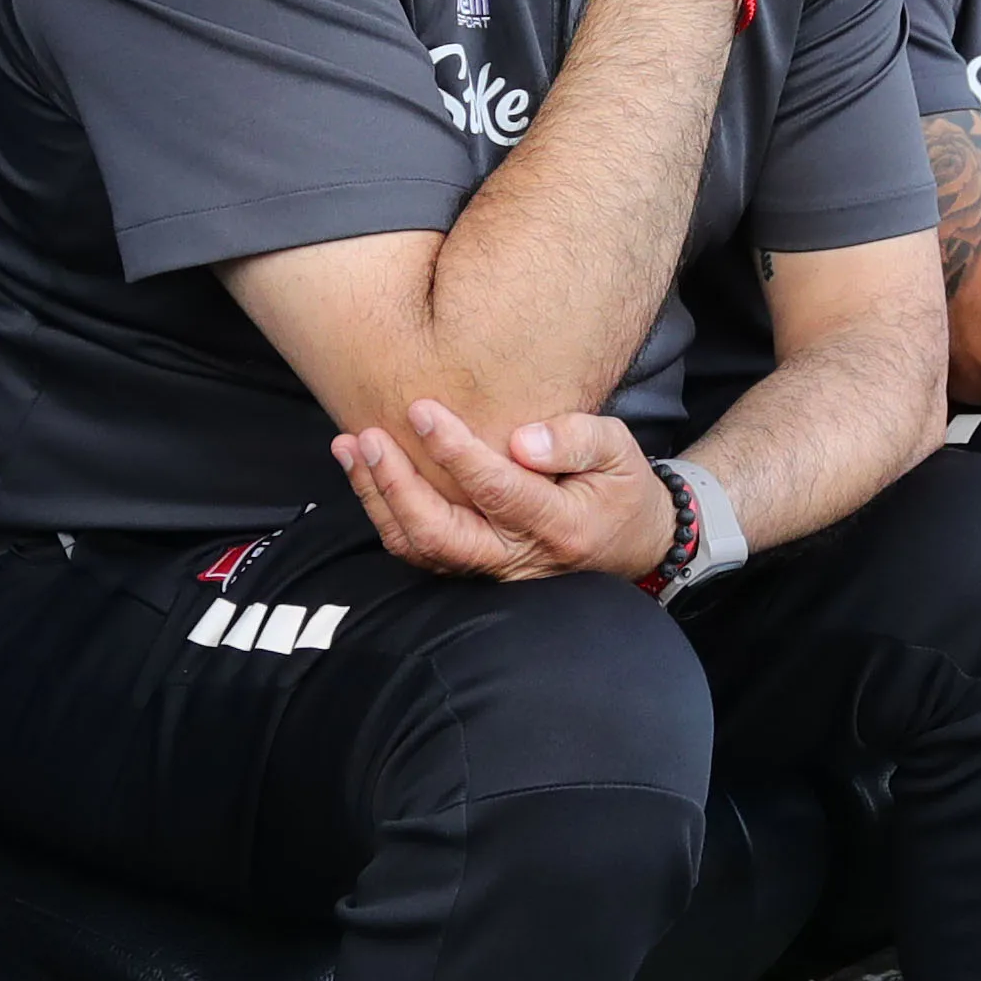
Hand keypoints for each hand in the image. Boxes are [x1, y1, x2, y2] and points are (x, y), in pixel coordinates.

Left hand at [334, 404, 673, 581]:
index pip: (498, 491)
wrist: (630, 545)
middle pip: (440, 533)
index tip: (422, 410)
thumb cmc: (620, 489)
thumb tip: (521, 440)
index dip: (455, 452)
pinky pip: (419, 550)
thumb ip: (576, 439)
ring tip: (351, 447)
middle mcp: (519, 558)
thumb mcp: (619, 451)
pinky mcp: (474, 569)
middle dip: (396, 485)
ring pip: (420, 547)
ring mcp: (491, 570)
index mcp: (559, 525)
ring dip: (378, 499)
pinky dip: (385, 513)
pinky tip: (366, 473)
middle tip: (369, 437)